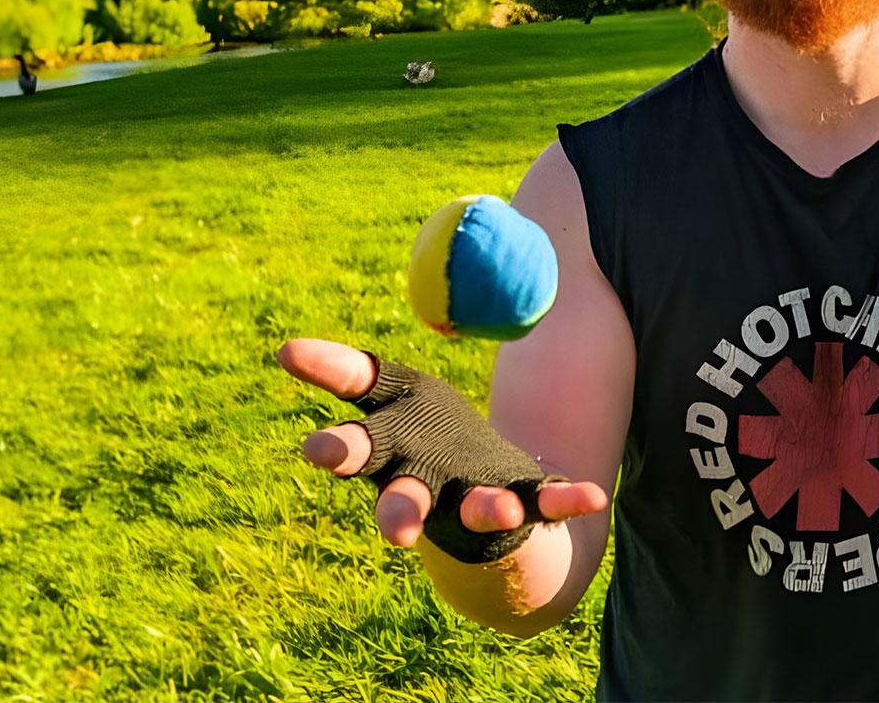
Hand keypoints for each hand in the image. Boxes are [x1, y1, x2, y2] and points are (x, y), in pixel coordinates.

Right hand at [277, 338, 606, 555]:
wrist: (484, 506)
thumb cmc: (426, 441)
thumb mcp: (389, 396)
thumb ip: (346, 372)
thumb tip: (283, 351)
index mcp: (390, 446)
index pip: (357, 441)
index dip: (336, 434)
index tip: (305, 426)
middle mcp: (425, 483)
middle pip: (404, 497)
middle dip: (395, 507)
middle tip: (392, 527)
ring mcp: (473, 499)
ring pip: (474, 510)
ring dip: (483, 509)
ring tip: (495, 508)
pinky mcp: (522, 505)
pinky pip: (547, 503)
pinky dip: (568, 499)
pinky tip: (594, 493)